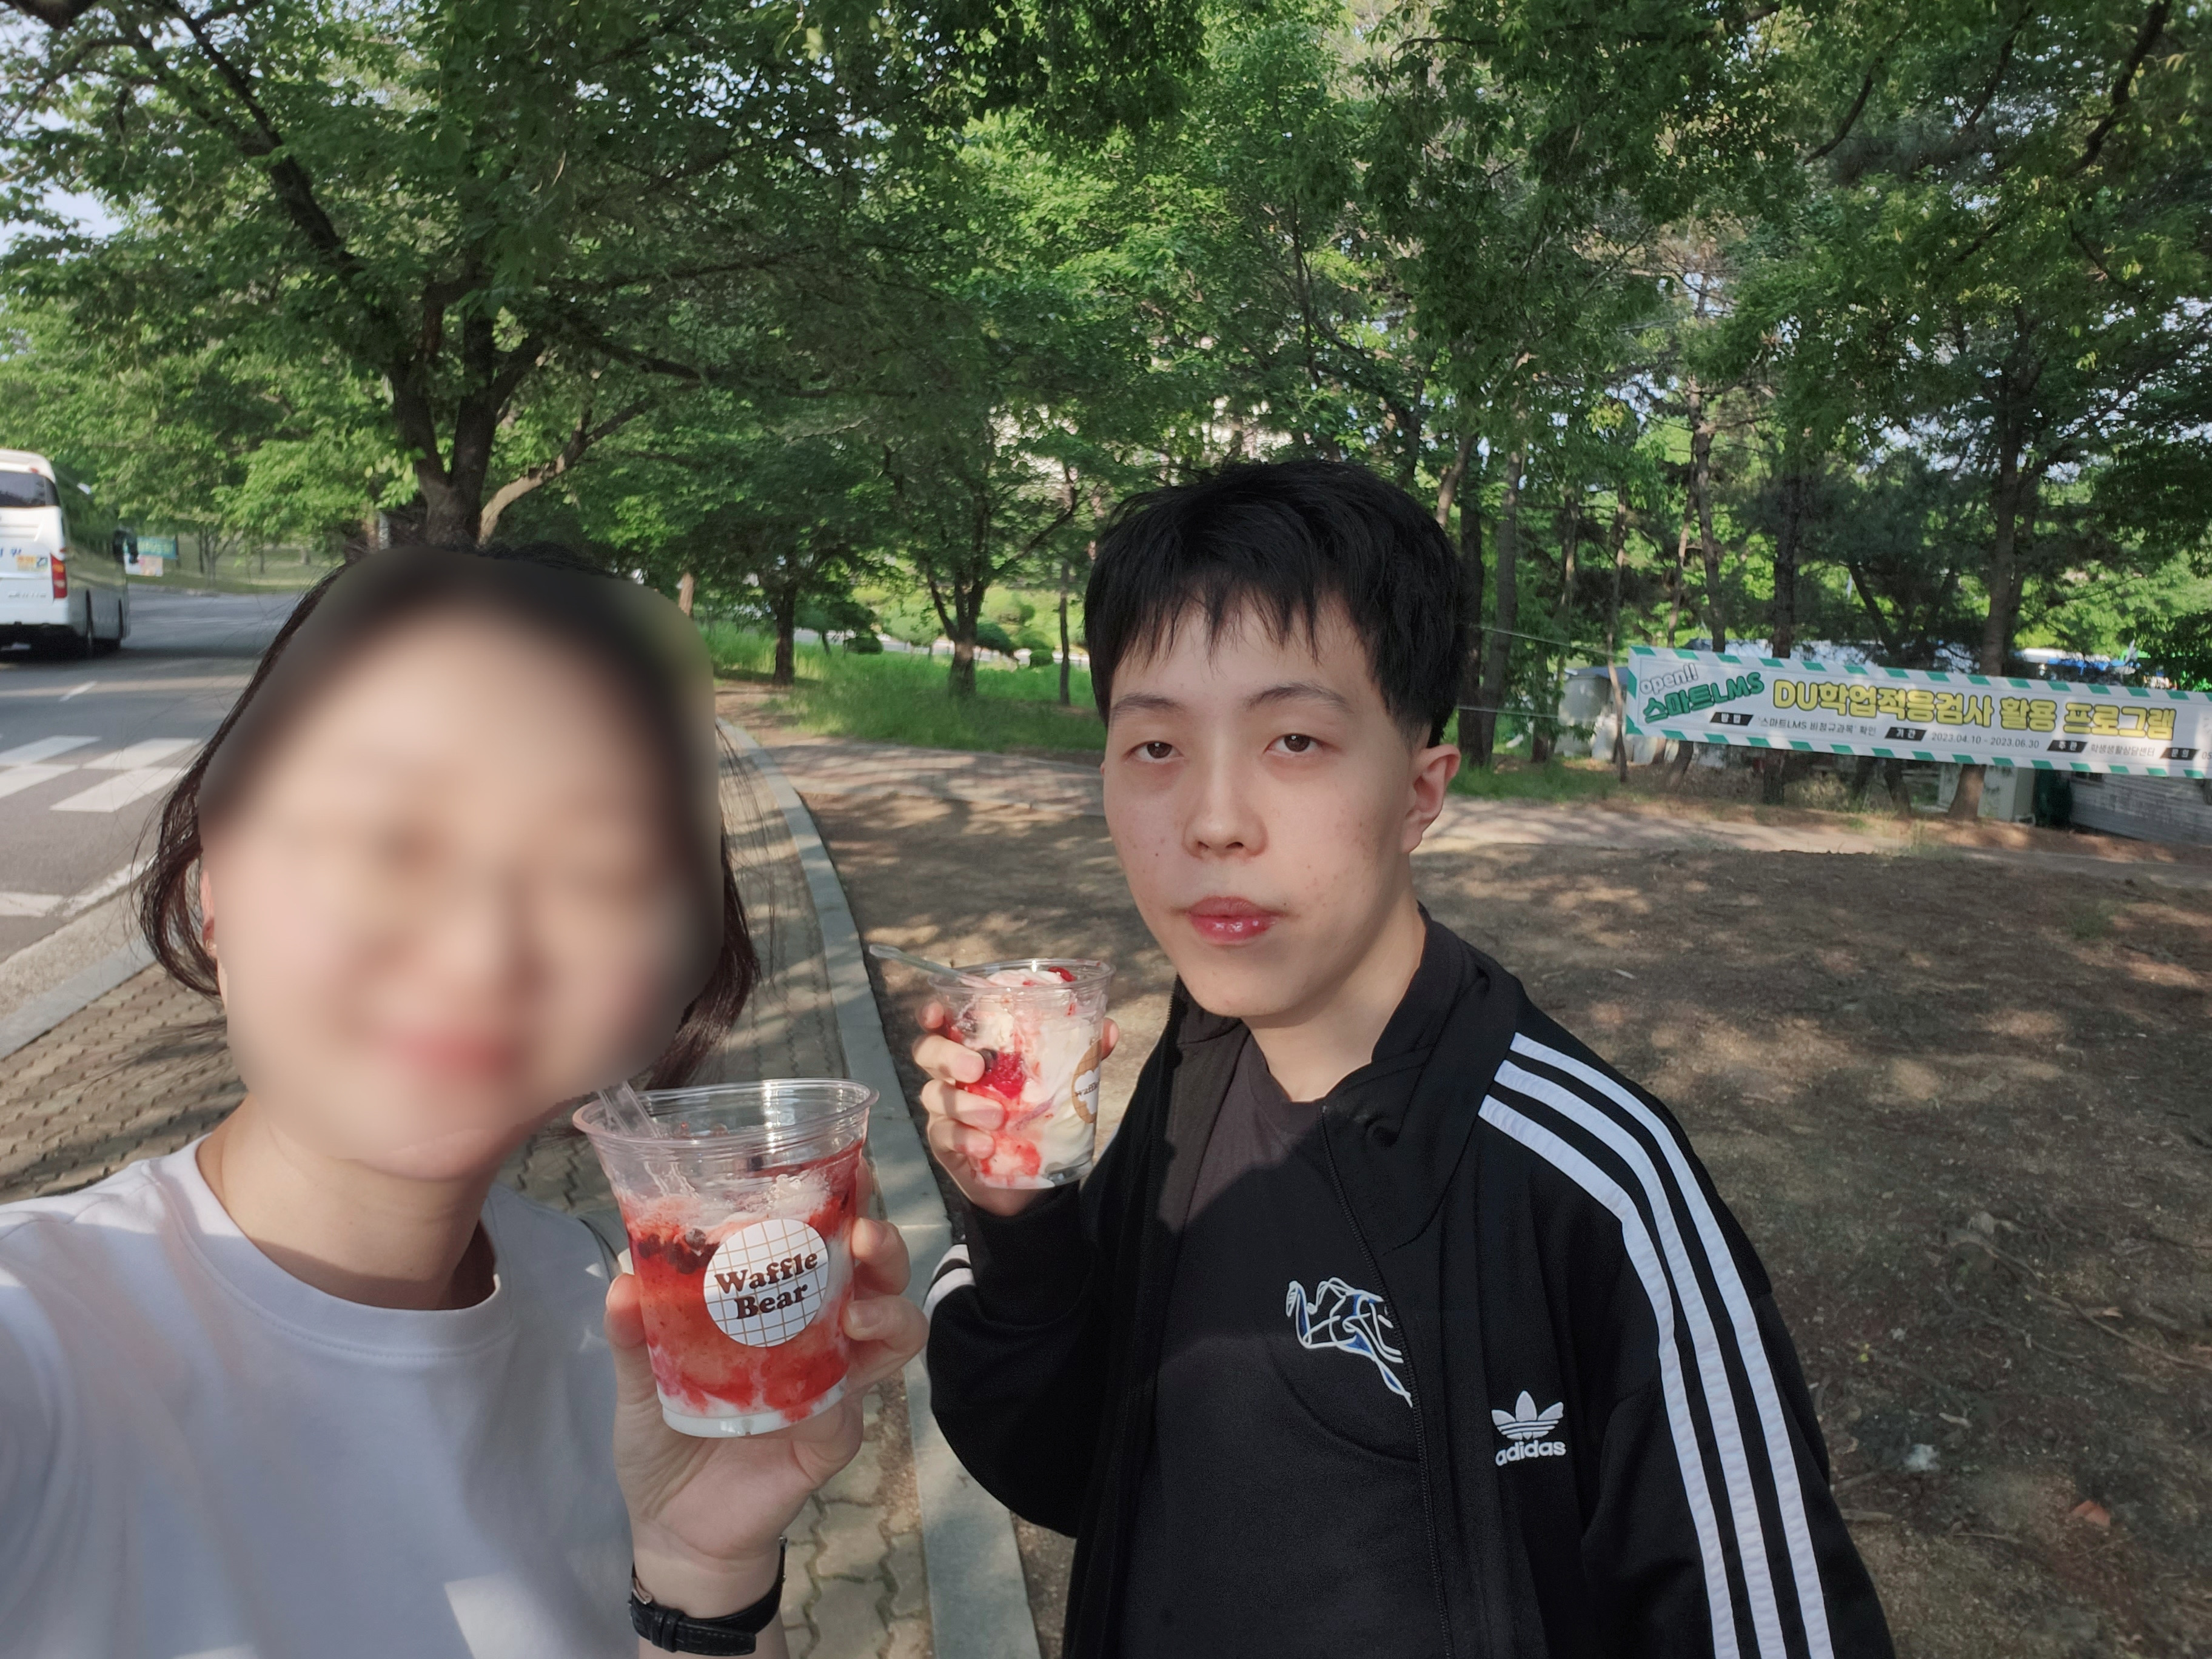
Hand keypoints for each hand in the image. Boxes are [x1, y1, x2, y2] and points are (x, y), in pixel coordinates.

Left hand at [608, 1184, 926, 1617]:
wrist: (669, 1527)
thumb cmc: (663, 1440)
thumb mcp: (638, 1381)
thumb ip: (631, 1335)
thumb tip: (622, 1279)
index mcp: (782, 1306)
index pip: (826, 1241)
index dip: (848, 1201)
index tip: (851, 1169)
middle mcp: (821, 1337)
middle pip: (880, 1276)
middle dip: (883, 1244)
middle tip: (861, 1233)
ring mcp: (834, 1388)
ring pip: (896, 1334)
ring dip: (887, 1312)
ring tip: (857, 1313)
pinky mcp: (831, 1440)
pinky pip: (851, 1411)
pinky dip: (839, 1398)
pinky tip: (817, 1399)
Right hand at [912, 1001, 1119, 1217]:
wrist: (1030, 1174)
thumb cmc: (1036, 1112)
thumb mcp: (1060, 1083)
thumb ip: (1081, 1056)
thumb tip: (1110, 1029)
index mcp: (971, 1048)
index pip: (940, 1023)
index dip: (931, 1014)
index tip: (936, 1013)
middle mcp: (950, 1074)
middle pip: (927, 1052)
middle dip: (948, 1055)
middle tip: (977, 1068)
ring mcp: (944, 1110)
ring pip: (934, 1095)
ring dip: (964, 1104)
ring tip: (997, 1117)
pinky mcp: (944, 1144)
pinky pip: (943, 1136)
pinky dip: (964, 1138)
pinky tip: (985, 1145)